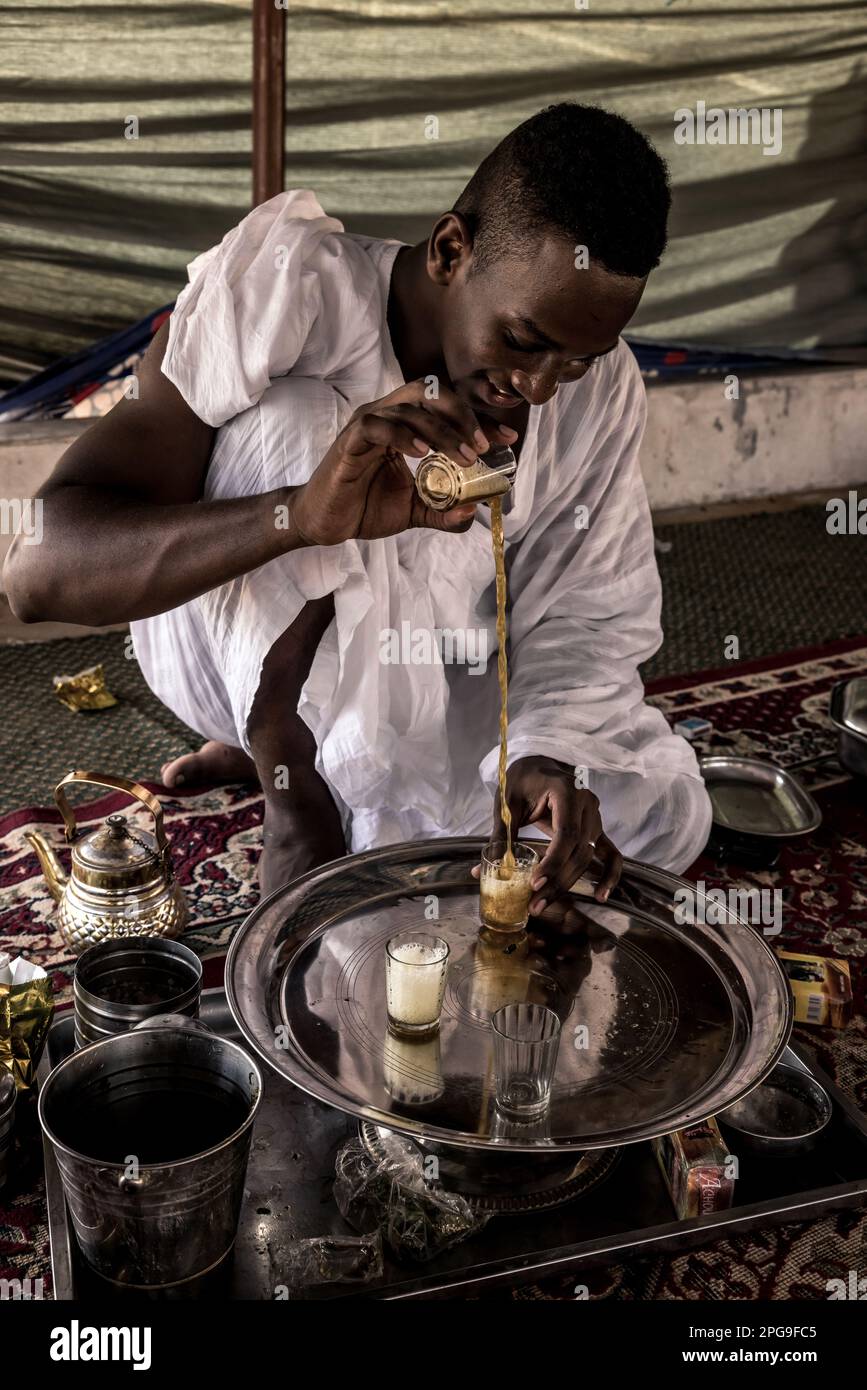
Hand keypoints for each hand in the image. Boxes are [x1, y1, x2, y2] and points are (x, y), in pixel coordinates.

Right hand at [290, 379, 517, 546]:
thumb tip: (475, 512)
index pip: (447, 409)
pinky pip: (377, 424)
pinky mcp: (350, 441)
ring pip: (409, 407)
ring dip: (442, 430)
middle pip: (430, 392)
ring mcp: (367, 424)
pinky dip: (402, 434)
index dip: (479, 420)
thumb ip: (444, 511)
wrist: (325, 523)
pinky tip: (422, 453)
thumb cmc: (365, 508)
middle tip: (483, 446)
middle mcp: (387, 415)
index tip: (507, 438)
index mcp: (405, 425)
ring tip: (462, 456)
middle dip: (463, 414)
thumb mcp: (414, 511)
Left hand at [499, 755, 621, 905]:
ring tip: (545, 902)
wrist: (540, 763)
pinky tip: (601, 895)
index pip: (566, 834)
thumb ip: (501, 835)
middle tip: (536, 903)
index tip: (535, 882)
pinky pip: (611, 853)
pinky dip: (610, 875)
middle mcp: (587, 804)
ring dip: (569, 882)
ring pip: (589, 856)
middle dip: (557, 880)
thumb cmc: (522, 780)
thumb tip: (483, 869)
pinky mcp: (597, 828)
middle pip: (579, 850)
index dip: (553, 862)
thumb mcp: (508, 804)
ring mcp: (596, 816)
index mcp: (566, 791)